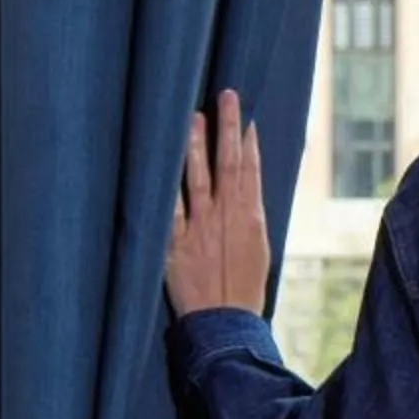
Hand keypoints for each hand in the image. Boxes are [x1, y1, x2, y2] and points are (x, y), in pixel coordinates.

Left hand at [167, 87, 271, 317]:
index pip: (251, 170)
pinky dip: (166, 189)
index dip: (248, 142)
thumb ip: (249, 217)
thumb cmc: (243, 289)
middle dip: (229, 128)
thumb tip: (246, 192)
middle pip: (230, 164)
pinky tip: (160, 165)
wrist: (226, 322)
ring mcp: (201, 228)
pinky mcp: (177, 244)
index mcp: (251, 217)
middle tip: (227, 96)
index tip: (246, 116)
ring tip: (194, 118)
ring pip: (199, 179)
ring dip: (196, 147)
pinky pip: (169, 212)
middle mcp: (227, 216)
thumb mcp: (258, 249)